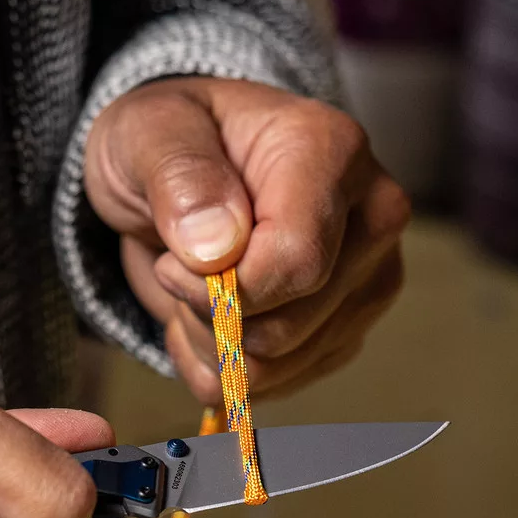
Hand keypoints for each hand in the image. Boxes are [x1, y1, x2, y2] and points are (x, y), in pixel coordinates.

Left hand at [85, 78, 409, 401]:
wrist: (176, 174)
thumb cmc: (165, 142)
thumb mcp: (146, 132)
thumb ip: (181, 178)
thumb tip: (218, 247)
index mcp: (333, 152)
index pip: (296, 262)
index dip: (219, 288)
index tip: (169, 262)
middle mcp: (371, 219)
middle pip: (287, 325)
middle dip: (209, 316)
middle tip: (175, 266)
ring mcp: (366, 281)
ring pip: (280, 365)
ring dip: (210, 343)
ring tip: (192, 286)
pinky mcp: (344, 329)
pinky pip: (274, 385)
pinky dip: (219, 365)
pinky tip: (206, 316)